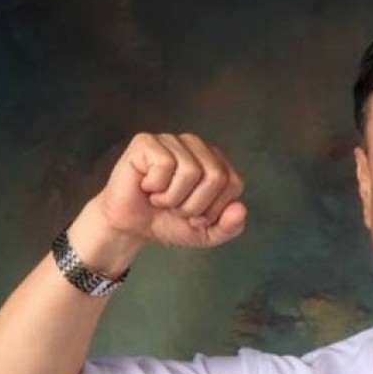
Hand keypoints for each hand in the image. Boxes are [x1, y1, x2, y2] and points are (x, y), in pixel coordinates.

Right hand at [93, 132, 246, 248]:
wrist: (131, 227)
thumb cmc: (168, 222)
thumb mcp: (207, 233)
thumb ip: (230, 227)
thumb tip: (241, 209)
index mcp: (216, 162)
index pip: (234, 183)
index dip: (215, 209)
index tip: (196, 216)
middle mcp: (197, 146)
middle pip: (216, 176)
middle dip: (194, 205)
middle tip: (176, 208)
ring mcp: (172, 140)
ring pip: (190, 171)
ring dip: (173, 198)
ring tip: (161, 198)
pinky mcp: (147, 142)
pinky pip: (164, 165)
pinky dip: (155, 186)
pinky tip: (147, 186)